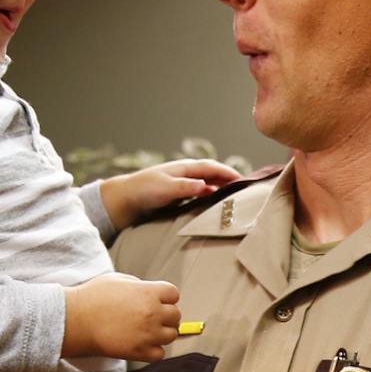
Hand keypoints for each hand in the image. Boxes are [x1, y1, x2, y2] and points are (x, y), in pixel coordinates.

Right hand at [64, 271, 180, 361]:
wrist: (76, 320)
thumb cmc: (92, 297)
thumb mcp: (117, 279)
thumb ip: (138, 284)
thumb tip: (148, 292)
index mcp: (149, 292)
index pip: (174, 294)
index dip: (166, 298)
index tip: (157, 301)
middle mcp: (153, 312)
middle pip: (176, 315)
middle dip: (165, 316)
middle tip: (151, 318)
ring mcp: (148, 333)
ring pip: (171, 335)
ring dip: (161, 334)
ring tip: (145, 332)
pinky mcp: (140, 351)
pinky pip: (160, 354)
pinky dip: (153, 351)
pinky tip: (141, 344)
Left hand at [99, 158, 240, 230]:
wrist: (124, 199)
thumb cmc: (144, 191)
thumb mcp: (166, 189)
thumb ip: (186, 187)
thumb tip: (207, 186)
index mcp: (184, 168)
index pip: (213, 168)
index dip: (229, 173)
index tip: (245, 180)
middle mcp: (185, 173)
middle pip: (212, 174)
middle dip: (228, 179)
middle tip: (246, 188)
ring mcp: (182, 183)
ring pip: (207, 183)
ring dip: (221, 188)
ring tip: (234, 196)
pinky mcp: (177, 194)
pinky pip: (200, 192)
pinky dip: (210, 195)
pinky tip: (214, 204)